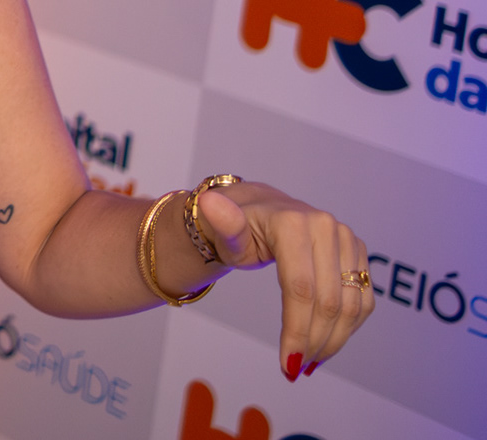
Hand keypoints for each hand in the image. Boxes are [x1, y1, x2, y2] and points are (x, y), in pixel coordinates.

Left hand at [198, 181, 374, 378]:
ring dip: (334, 340)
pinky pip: (362, 298)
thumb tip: (210, 204)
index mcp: (292, 222)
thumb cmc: (234, 225)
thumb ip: (222, 223)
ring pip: (352, 304)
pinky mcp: (356, 251)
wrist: (257, 210)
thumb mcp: (220, 228)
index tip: (287, 363)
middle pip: (328, 301)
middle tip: (295, 368)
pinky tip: (328, 344)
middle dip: (314, 341)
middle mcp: (325, 227)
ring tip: (310, 363)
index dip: (296, 330)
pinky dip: (348, 327)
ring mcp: (345, 238)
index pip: (301, 289)